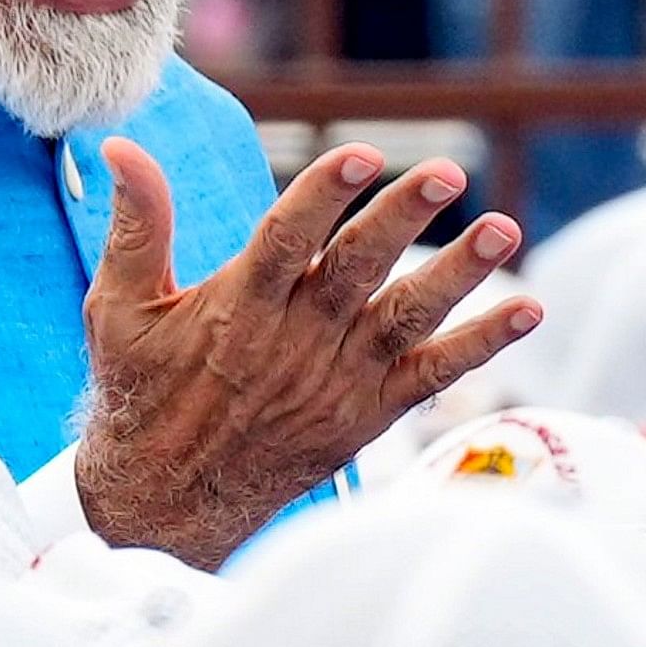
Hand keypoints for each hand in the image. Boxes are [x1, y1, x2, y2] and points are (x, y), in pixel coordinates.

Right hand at [76, 138, 541, 567]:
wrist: (168, 501)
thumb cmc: (141, 392)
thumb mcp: (119, 309)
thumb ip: (136, 226)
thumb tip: (121, 146)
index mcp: (235, 309)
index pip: (285, 240)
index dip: (323, 195)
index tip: (361, 154)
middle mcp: (293, 343)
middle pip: (356, 270)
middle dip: (401, 219)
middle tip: (447, 175)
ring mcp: (336, 380)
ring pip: (405, 318)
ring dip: (457, 274)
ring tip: (503, 229)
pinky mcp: (366, 415)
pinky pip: (432, 376)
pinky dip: (480, 346)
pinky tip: (526, 312)